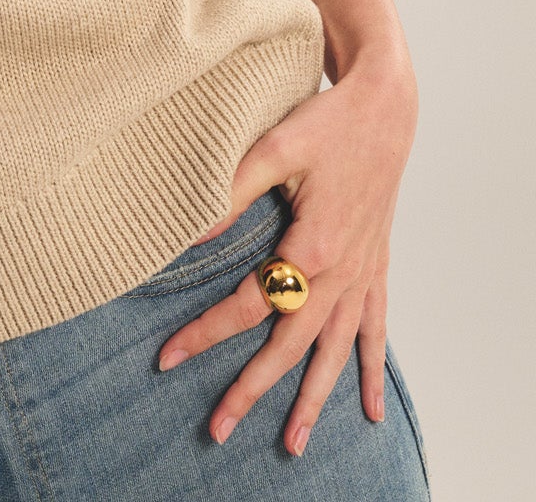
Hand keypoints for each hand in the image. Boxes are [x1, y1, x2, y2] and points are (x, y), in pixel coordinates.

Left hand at [155, 47, 418, 457]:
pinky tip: (369, 408)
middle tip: (218, 428)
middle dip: (253, 390)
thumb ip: (229, 192)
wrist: (384, 108)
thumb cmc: (327, 123)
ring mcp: (363, 275)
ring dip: (314, 400)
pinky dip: (370, 370)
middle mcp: (342, 272)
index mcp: (313, 247)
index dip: (205, 333)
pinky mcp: (376, 267)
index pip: (249, 305)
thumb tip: (189, 233)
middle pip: (292, 346)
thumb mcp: (274, 149)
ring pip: (335, 351)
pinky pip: (376, 330)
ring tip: (293, 443)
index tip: (167, 357)